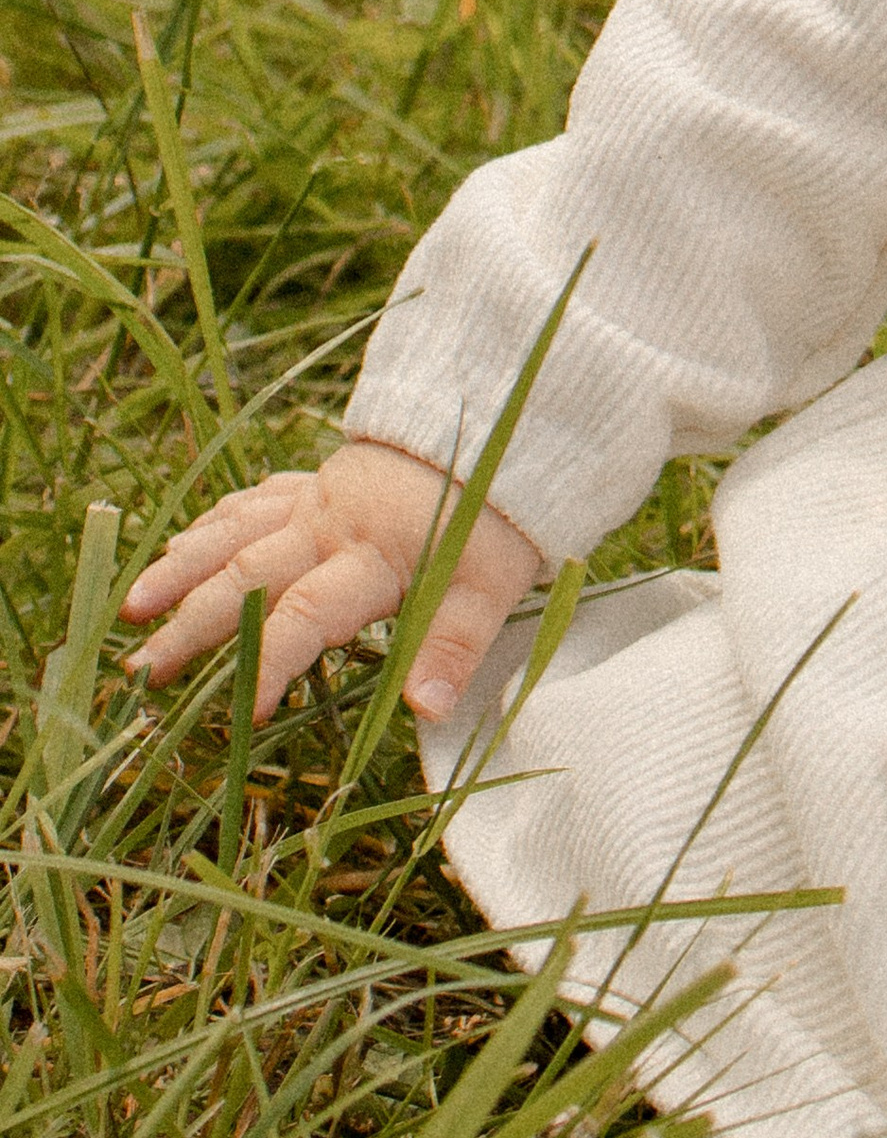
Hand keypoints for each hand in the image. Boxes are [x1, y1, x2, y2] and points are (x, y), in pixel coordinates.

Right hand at [123, 442, 541, 727]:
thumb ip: (454, 646)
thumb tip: (426, 709)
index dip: (269, 664)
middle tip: (142, 670)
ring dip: (179, 570)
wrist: (502, 425)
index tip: (242, 712)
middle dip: (190, 626)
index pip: (305, 618)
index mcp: (370, 556)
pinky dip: (212, 525)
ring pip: (232, 534)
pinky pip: (252, 502)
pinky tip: (181, 546)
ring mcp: (318, 499)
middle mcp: (329, 526)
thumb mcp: (491, 585)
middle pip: (245, 578)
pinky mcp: (321, 481)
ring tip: (133, 608)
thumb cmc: (499, 516)